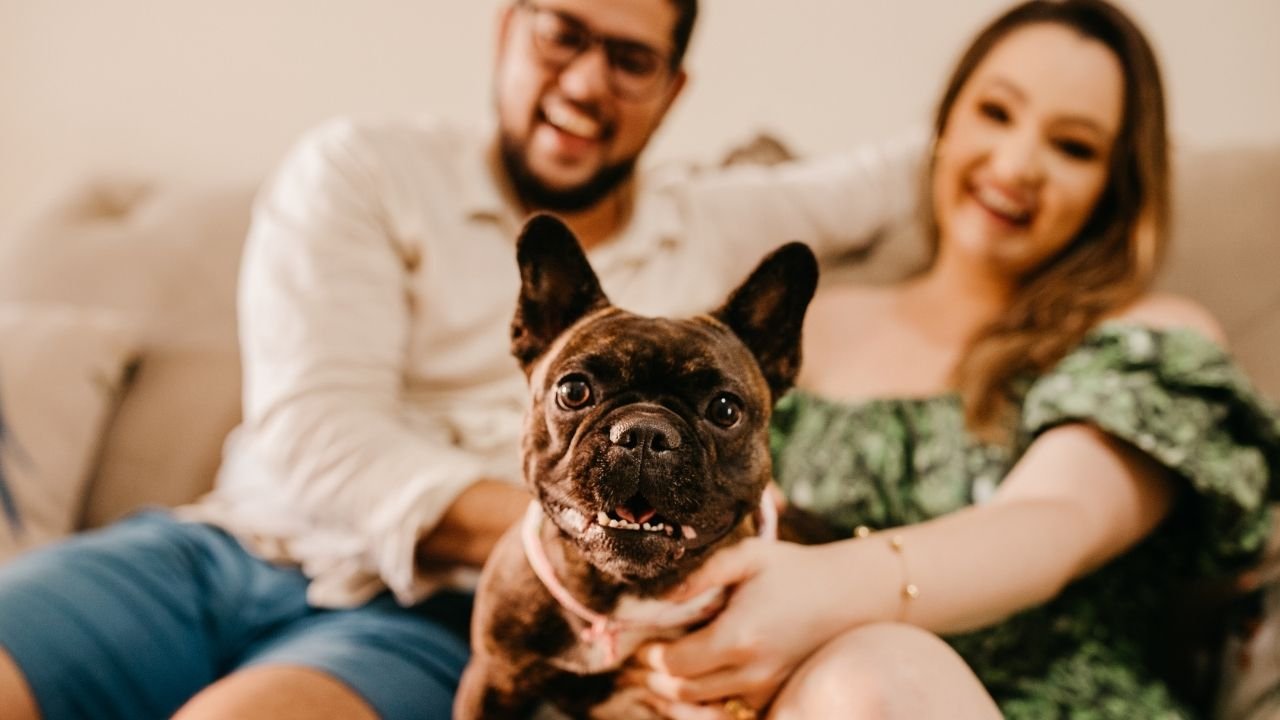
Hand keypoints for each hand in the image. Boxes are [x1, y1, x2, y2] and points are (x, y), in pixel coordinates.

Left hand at [634, 538, 864, 711]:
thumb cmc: (793, 570)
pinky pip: (732, 712)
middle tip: (645, 661)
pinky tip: (697, 683)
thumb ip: (701, 573)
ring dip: (677, 694)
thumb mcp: (748, 556)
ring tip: (663, 675)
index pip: (674, 663)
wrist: (849, 595)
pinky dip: (707, 704)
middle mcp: (752, 672)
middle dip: (657, 679)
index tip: (645, 642)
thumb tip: (660, 597)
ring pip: (705, 707)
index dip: (651, 656)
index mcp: (738, 637)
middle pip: (683, 691)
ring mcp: (767, 689)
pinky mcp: (777, 696)